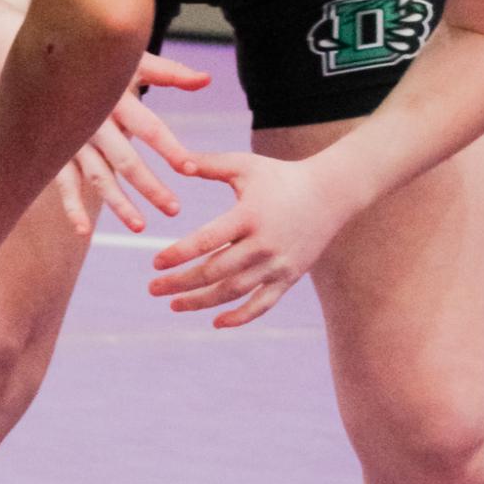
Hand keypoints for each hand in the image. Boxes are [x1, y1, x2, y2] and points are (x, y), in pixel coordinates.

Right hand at [55, 52, 210, 236]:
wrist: (45, 65)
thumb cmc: (100, 64)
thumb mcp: (133, 64)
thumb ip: (170, 74)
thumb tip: (207, 79)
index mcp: (116, 99)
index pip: (148, 126)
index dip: (169, 148)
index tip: (190, 168)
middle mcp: (94, 123)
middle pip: (125, 159)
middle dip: (150, 186)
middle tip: (174, 208)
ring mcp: (73, 141)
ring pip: (98, 177)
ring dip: (118, 204)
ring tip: (140, 226)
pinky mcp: (58, 154)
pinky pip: (64, 185)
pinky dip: (72, 208)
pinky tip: (84, 232)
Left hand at [147, 148, 351, 326]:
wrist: (331, 194)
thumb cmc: (280, 176)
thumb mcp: (244, 165)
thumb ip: (209, 164)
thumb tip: (175, 160)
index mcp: (249, 216)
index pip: (207, 241)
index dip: (179, 254)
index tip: (155, 263)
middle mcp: (263, 244)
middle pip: (216, 272)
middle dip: (181, 283)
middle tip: (153, 289)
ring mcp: (278, 264)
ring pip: (235, 292)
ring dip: (202, 302)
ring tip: (173, 305)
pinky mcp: (289, 277)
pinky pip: (263, 304)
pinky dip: (241, 317)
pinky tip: (216, 322)